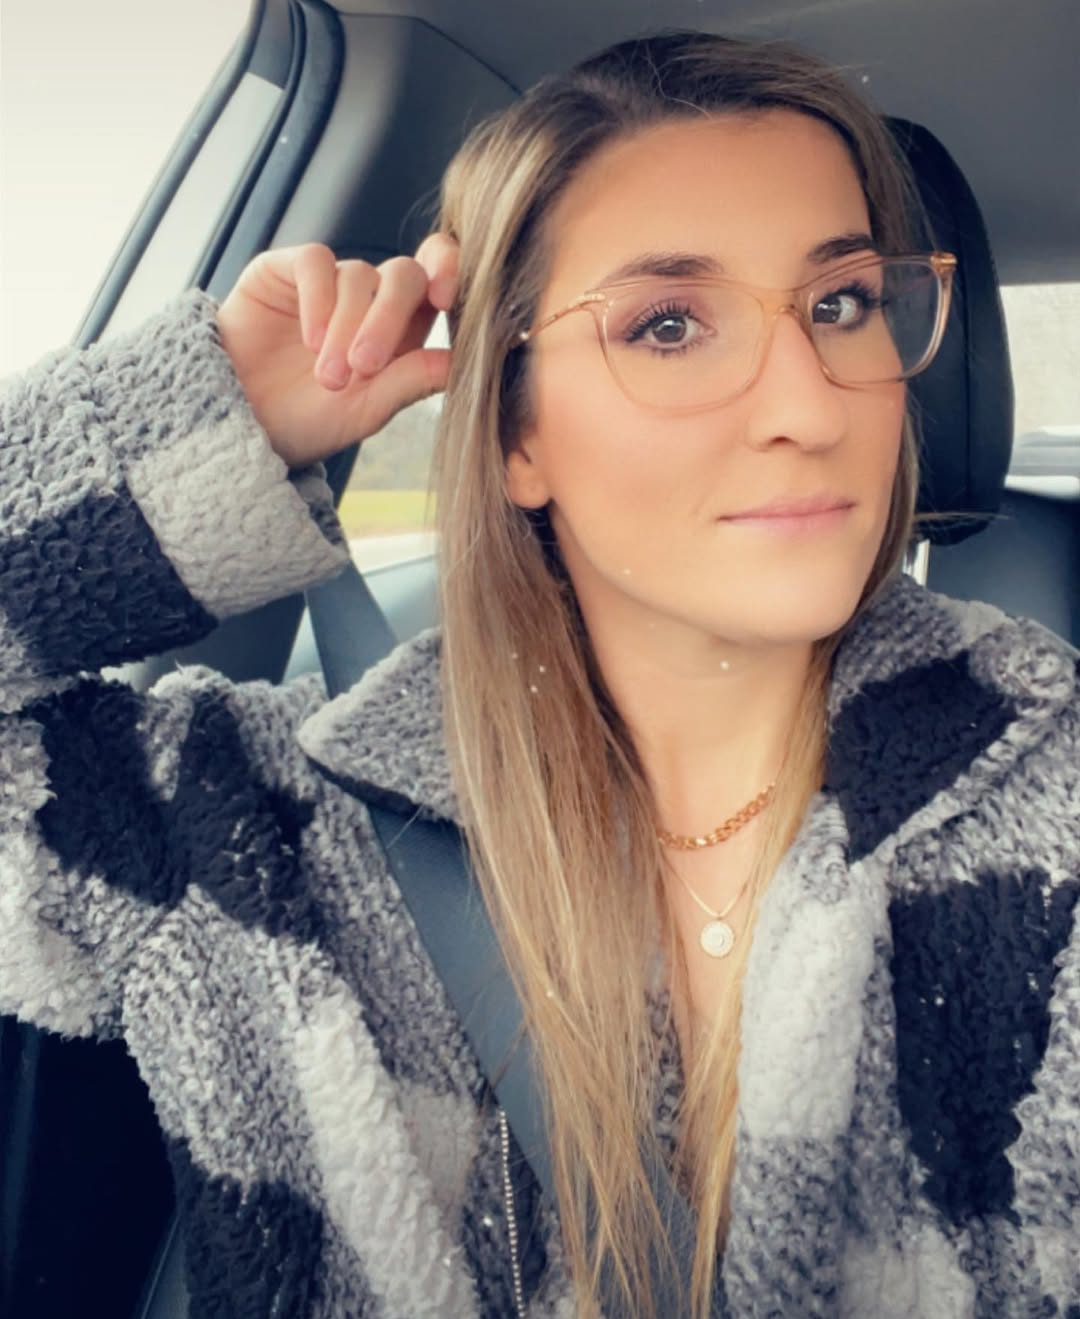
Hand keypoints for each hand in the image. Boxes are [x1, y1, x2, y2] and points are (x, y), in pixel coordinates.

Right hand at [214, 237, 457, 467]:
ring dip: (346, 328)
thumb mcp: (366, 410)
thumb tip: (460, 361)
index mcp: (404, 329)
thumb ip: (411, 381)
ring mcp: (330, 282)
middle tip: (364, 367)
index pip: (439, 280)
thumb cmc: (308, 421)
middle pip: (404, 276)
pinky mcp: (287, 269)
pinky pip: (317, 263)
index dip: (450, 273)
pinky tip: (310, 341)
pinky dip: (319, 301)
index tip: (445, 298)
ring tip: (328, 378)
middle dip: (388, 319)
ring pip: (358, 276)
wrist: (241, 424)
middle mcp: (371, 299)